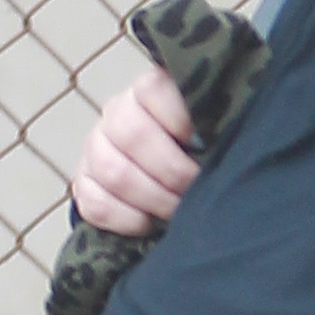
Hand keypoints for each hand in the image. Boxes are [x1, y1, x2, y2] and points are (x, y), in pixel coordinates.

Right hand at [71, 62, 199, 233]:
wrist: (162, 178)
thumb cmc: (195, 150)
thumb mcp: (208, 130)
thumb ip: (213, 126)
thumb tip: (230, 141)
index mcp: (149, 91)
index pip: (153, 90)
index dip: (181, 120)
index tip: (206, 144)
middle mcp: (117, 112)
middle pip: (133, 135)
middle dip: (172, 172)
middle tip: (195, 190)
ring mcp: (95, 148)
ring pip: (114, 172)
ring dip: (152, 199)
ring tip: (178, 211)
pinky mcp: (83, 183)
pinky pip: (95, 204)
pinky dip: (125, 219)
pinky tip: (148, 224)